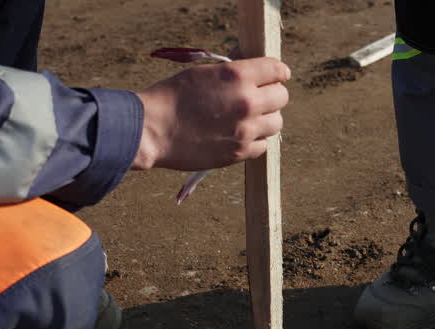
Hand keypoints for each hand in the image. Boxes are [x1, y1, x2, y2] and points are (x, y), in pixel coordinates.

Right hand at [133, 57, 290, 170]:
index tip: (275, 76)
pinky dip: (255, 140)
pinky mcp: (239, 153)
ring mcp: (245, 130)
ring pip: (276, 123)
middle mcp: (247, 102)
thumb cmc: (172, 96)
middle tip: (259, 98)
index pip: (277, 70)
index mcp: (238, 76)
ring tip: (248, 119)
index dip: (278, 72)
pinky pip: (263, 146)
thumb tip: (255, 76)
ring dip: (266, 119)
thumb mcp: (204, 72)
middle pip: (281, 97)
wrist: (152, 129)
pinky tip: (240, 135)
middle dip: (272, 95)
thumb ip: (234, 74)